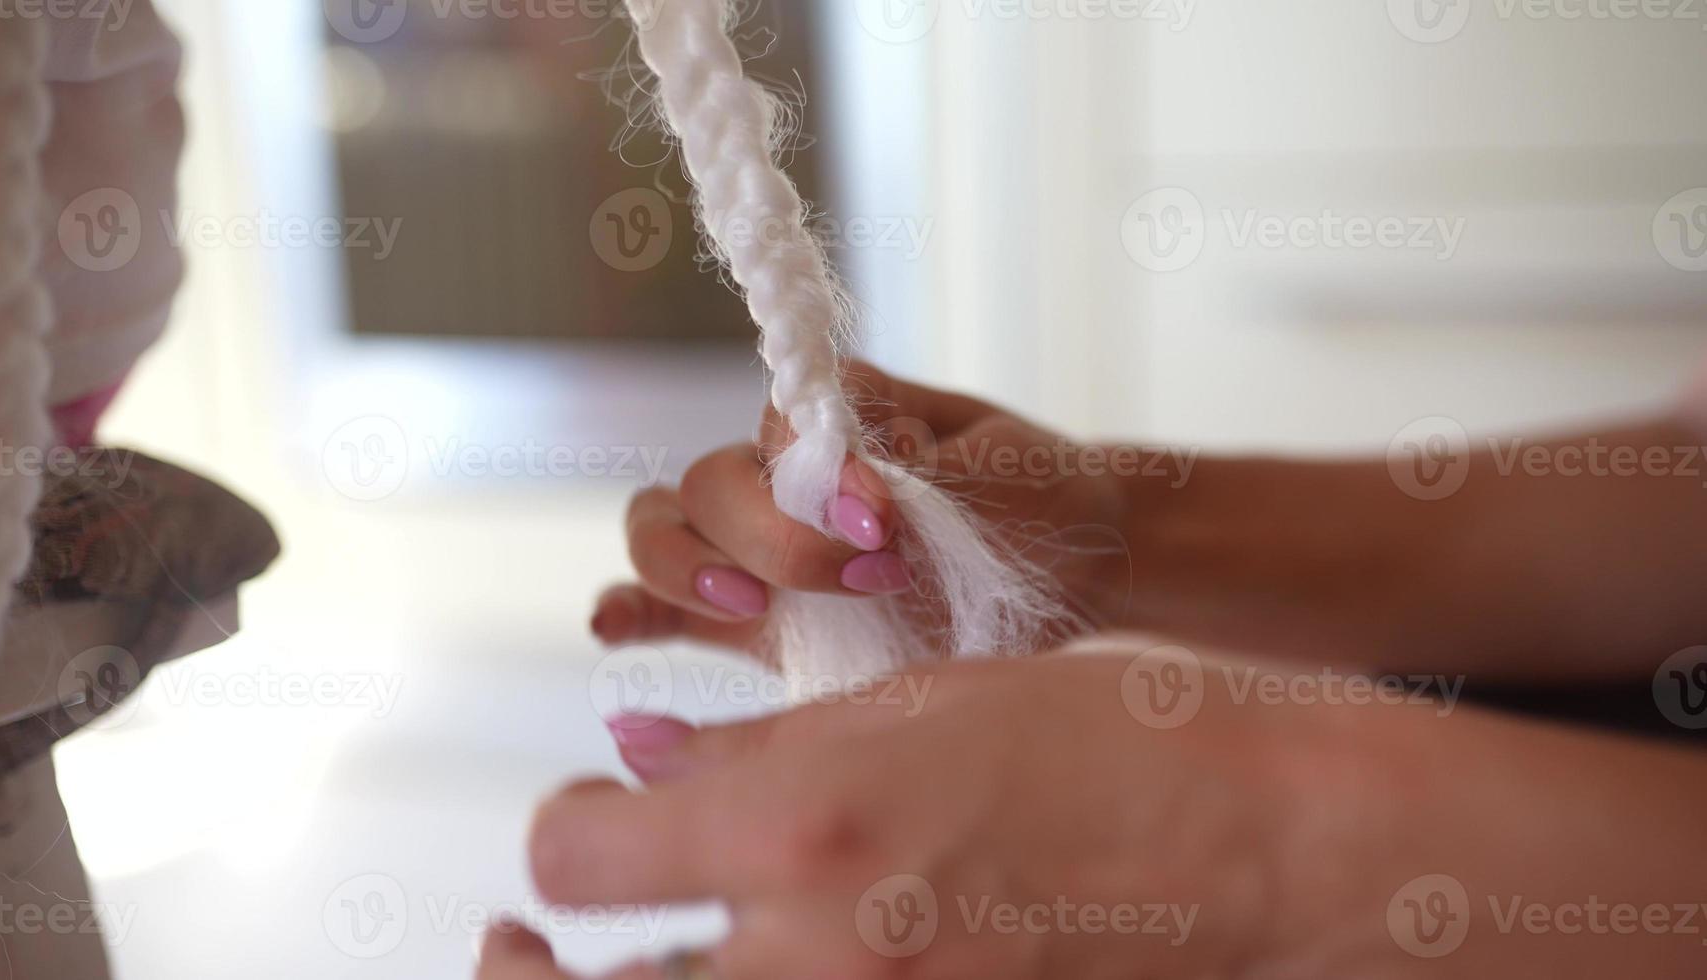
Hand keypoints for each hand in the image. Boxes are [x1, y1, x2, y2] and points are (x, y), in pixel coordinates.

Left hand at [529, 652, 1306, 978]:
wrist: (1261, 850)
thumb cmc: (1109, 739)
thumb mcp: (920, 702)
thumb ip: (761, 751)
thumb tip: (643, 768)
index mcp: (802, 827)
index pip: (571, 858)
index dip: (565, 833)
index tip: (592, 816)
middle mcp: (815, 956)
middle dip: (524, 969)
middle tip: (514, 943)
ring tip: (614, 971)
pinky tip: (760, 970)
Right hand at [590, 362, 1134, 654]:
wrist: (1066, 570)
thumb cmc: (1033, 501)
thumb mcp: (999, 469)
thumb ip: (920, 467)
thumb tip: (847, 471)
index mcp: (835, 420)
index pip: (776, 426)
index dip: (815, 475)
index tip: (884, 522)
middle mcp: (778, 473)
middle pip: (710, 485)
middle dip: (773, 538)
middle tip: (871, 578)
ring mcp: (754, 545)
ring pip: (662, 530)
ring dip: (683, 567)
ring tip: (746, 605)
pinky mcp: (751, 618)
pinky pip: (664, 609)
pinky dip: (630, 611)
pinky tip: (613, 629)